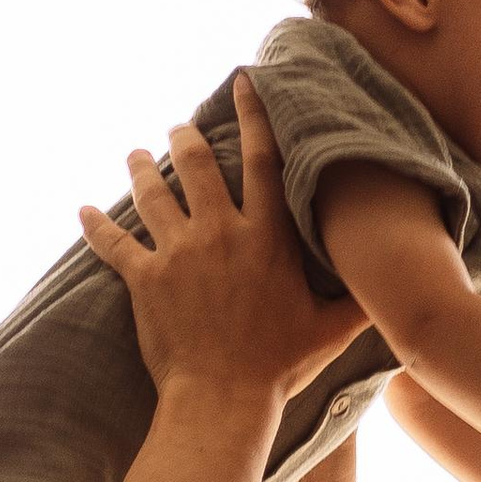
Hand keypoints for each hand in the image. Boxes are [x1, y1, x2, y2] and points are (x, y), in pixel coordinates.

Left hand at [78, 76, 364, 407]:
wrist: (223, 398)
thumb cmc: (279, 366)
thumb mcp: (330, 331)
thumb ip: (361, 304)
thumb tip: (396, 294)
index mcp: (267, 237)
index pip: (262, 160)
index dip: (253, 116)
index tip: (243, 83)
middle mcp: (221, 233)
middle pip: (196, 166)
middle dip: (183, 138)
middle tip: (176, 128)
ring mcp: (179, 253)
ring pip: (154, 194)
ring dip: (141, 169)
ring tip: (134, 154)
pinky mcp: (145, 279)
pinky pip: (114, 243)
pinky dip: (97, 226)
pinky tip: (84, 211)